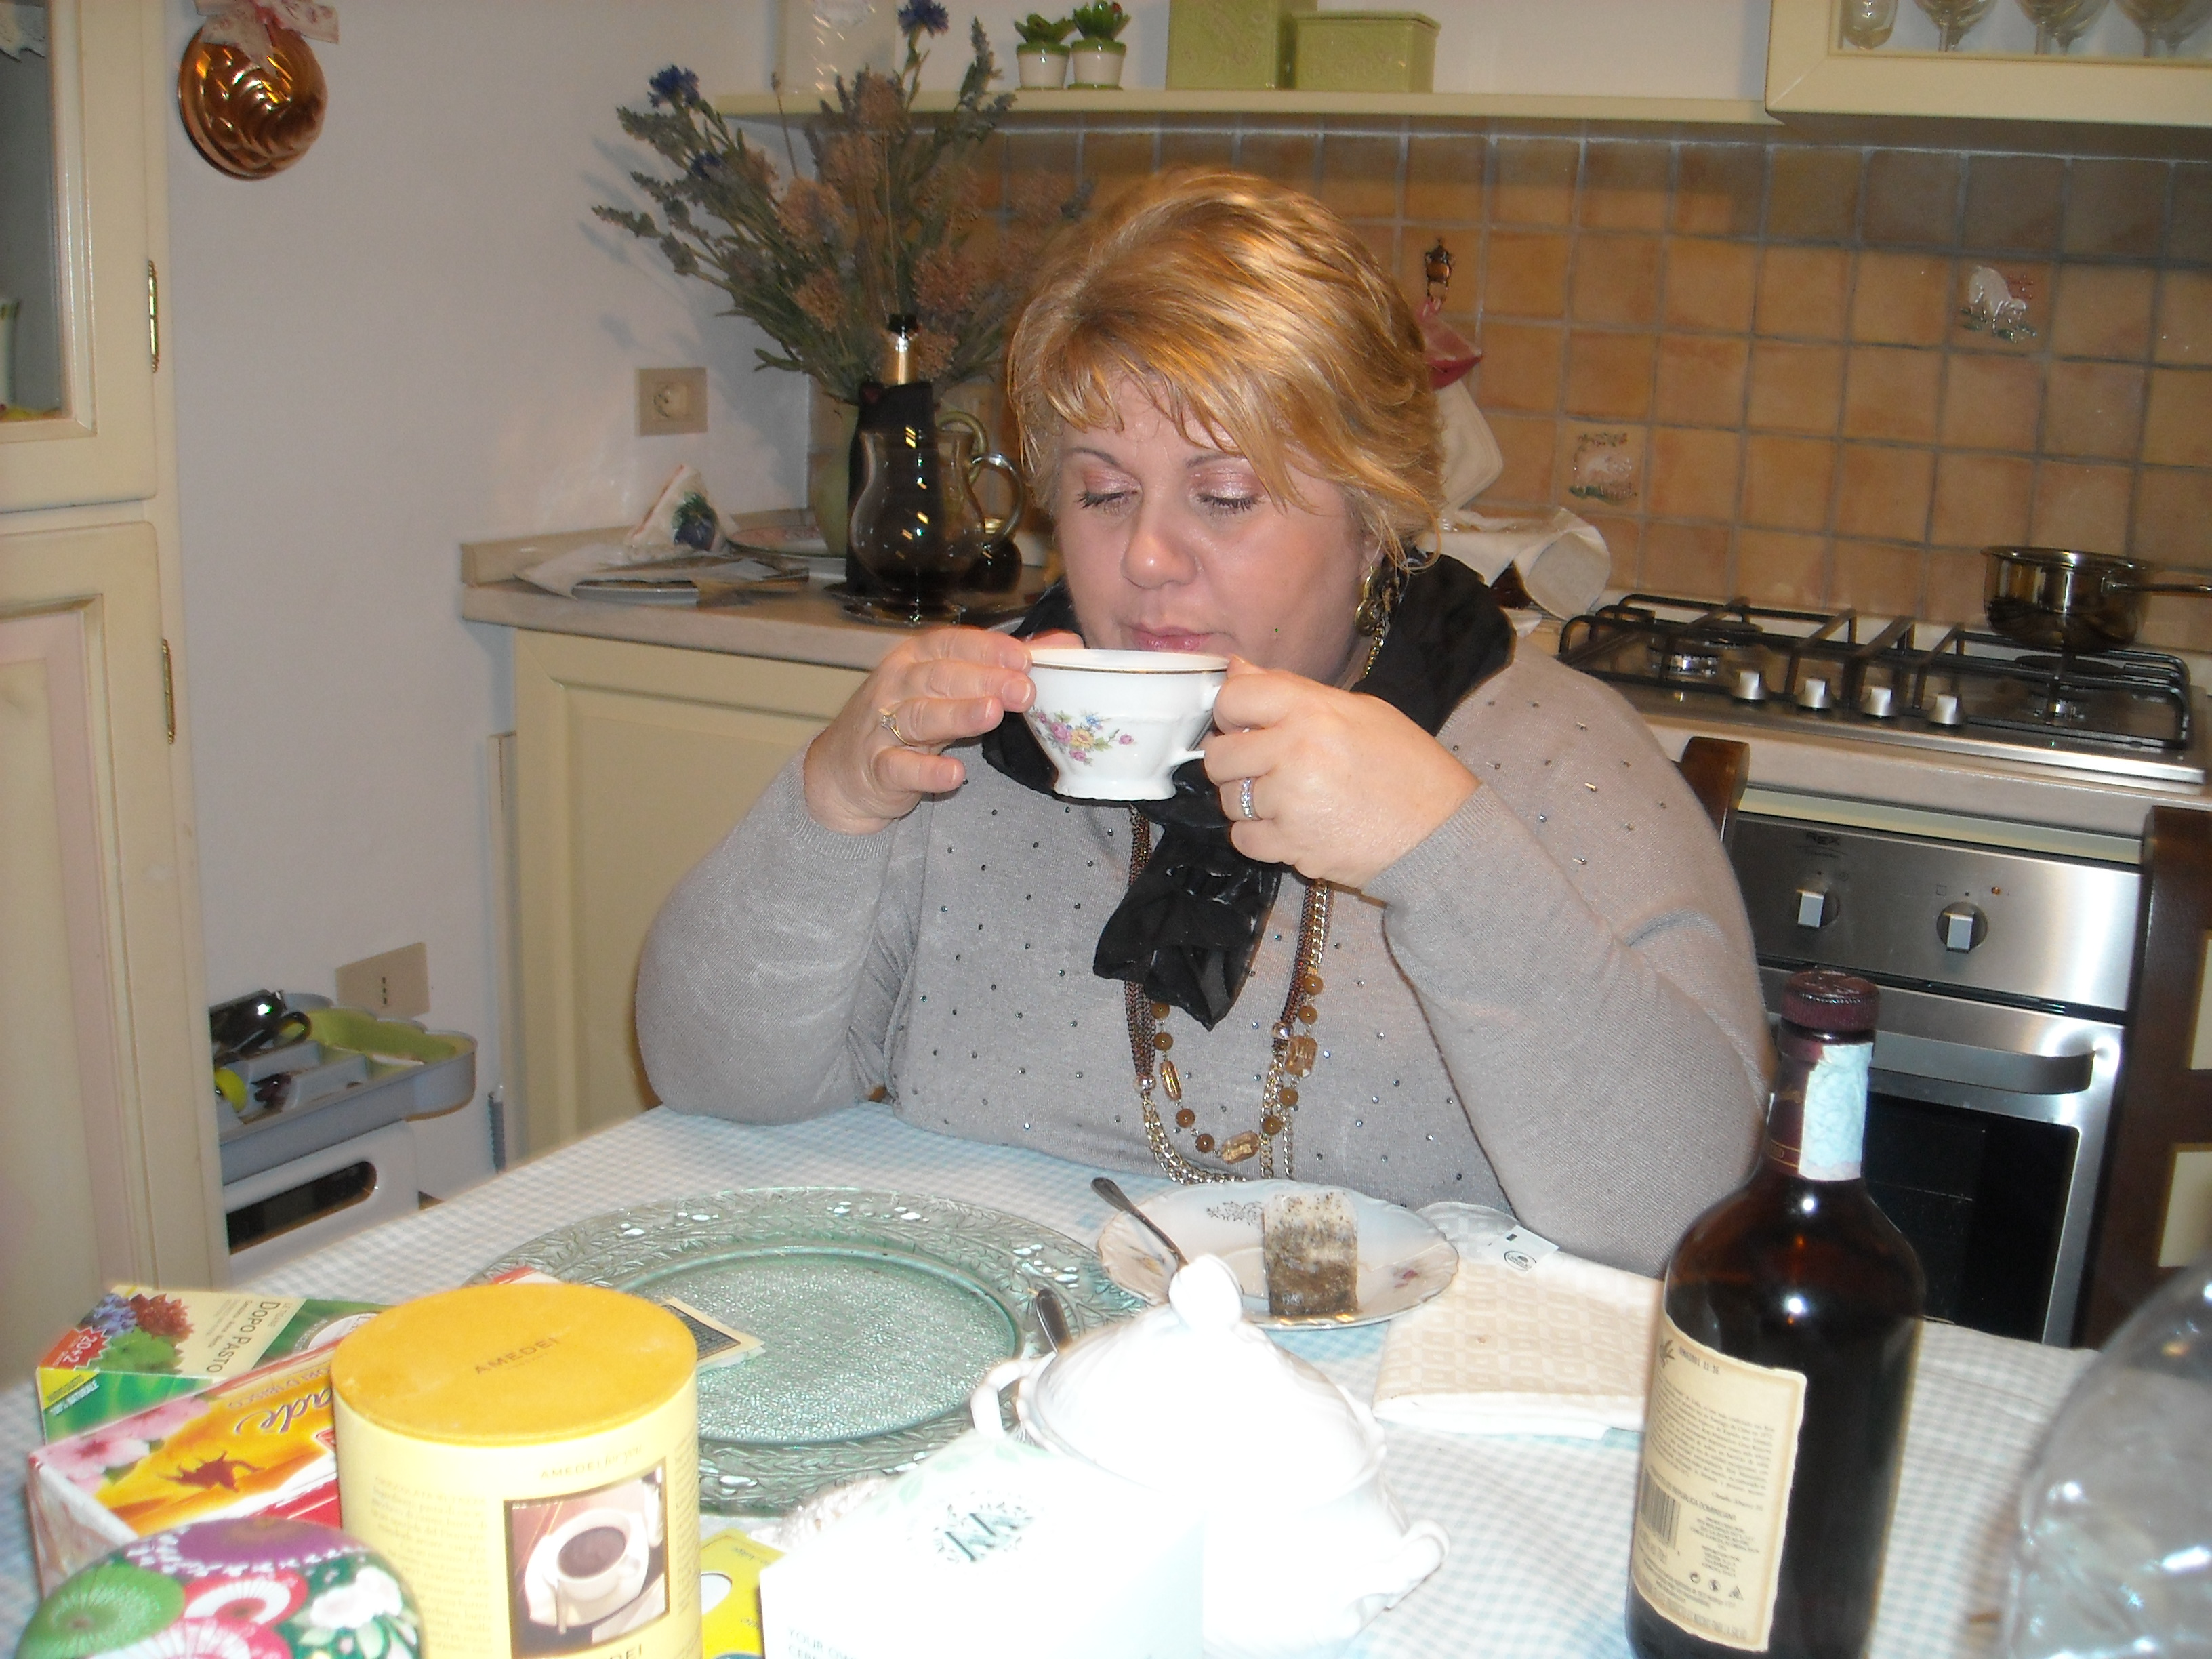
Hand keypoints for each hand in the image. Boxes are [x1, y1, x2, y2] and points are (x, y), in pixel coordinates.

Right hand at [804, 627, 1066, 834]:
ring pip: (919, 716)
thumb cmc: (909, 720)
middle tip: (1023, 690)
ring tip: (992, 714)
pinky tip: (954, 774)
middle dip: (984, 680)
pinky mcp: (877, 769)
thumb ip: (1003, 668)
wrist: (845, 770)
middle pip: (940, 677)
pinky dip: (926, 771)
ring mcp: (882, 727)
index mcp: (916, 659)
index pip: (952, 643)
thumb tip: (1066, 646)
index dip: (988, 648)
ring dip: (957, 714)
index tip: (1026, 657)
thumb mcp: (952, 689)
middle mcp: (896, 686)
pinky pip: (899, 768)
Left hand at [1201, 658, 1476, 888]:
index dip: (1231, 711)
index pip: (1232, 697)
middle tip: (1264, 766)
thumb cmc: (1404, 765)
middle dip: (1234, 762)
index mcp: (1312, 709)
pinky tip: (1291, 825)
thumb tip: (1236, 669)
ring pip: (1229, 800)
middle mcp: (1296, 751)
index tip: (1244, 723)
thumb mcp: (1358, 709)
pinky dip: (1260, 836)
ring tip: (1288, 797)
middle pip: (1219, 755)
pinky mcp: (1292, 845)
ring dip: (1249, 801)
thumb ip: (1291, 690)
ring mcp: (1291, 802)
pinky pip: (1243, 839)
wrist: (1439, 831)